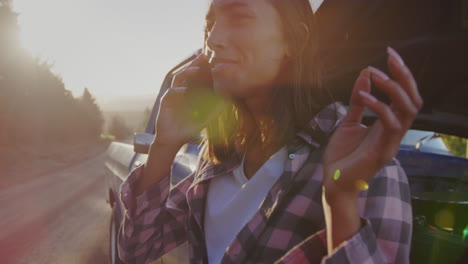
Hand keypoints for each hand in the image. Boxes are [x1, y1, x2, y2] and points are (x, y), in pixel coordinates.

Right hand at [154, 54, 218, 147]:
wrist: (173, 140)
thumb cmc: (188, 129)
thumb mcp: (204, 119)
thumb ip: (214, 111)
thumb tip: (226, 103)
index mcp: (189, 92)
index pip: (196, 77)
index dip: (203, 69)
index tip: (212, 62)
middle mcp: (180, 91)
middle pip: (187, 73)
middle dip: (195, 64)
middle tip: (204, 56)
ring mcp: (172, 95)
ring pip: (178, 79)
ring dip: (187, 73)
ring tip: (196, 70)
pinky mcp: (165, 102)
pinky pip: (171, 93)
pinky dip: (178, 91)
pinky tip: (184, 90)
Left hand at [322, 47, 422, 200]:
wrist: (333, 181)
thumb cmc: (342, 155)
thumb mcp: (348, 122)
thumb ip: (358, 101)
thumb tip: (365, 74)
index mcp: (387, 124)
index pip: (404, 95)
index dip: (400, 74)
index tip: (389, 54)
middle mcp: (394, 131)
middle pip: (413, 99)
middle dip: (403, 75)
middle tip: (390, 56)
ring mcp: (391, 141)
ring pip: (408, 110)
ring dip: (393, 88)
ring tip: (376, 74)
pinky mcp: (384, 151)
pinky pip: (391, 125)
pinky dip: (379, 107)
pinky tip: (364, 96)